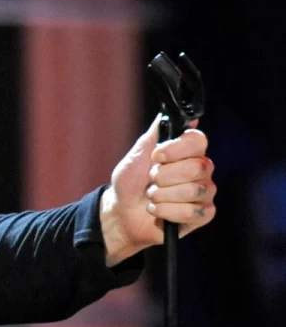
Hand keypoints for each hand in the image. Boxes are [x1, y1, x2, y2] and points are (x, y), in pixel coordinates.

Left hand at [100, 115, 215, 265]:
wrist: (122, 211)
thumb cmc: (130, 181)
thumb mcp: (137, 154)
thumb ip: (154, 134)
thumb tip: (166, 112)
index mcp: (187, 151)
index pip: (198, 140)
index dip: (176, 149)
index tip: (156, 156)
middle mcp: (201, 169)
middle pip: (195, 167)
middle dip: (163, 176)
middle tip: (151, 180)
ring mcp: (204, 192)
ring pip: (192, 190)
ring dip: (162, 195)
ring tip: (152, 195)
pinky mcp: (203, 214)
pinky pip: (192, 212)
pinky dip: (167, 211)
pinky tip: (158, 210)